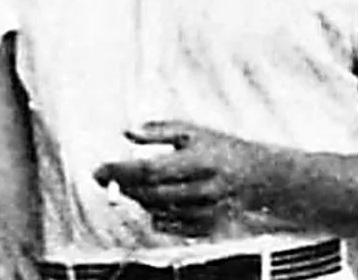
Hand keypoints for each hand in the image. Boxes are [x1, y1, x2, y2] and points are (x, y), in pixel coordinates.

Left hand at [94, 121, 280, 237]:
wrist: (259, 177)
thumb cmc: (219, 148)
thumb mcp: (191, 131)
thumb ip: (158, 131)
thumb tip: (126, 132)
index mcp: (199, 160)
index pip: (150, 169)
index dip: (120, 171)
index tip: (98, 170)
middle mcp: (205, 188)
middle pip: (151, 193)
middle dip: (123, 186)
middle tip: (107, 177)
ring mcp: (207, 211)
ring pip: (157, 211)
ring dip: (137, 199)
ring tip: (131, 184)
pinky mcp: (208, 227)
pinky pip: (170, 226)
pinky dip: (154, 214)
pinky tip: (152, 199)